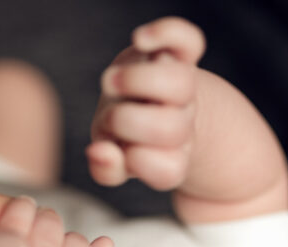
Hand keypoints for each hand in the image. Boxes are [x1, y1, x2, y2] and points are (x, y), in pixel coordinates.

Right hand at [87, 16, 204, 190]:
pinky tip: (141, 40)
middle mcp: (181, 122)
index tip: (124, 154)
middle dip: (130, 122)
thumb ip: (107, 170)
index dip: (141, 163)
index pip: (168, 170)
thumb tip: (100, 151)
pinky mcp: (179, 55)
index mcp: (171, 155)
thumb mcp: (117, 164)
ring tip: (113, 83)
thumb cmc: (130, 139)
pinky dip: (164, 34)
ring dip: (138, 82)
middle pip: (172, 128)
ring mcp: (181, 87)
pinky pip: (187, 39)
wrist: (162, 108)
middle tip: (112, 117)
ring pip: (179, 83)